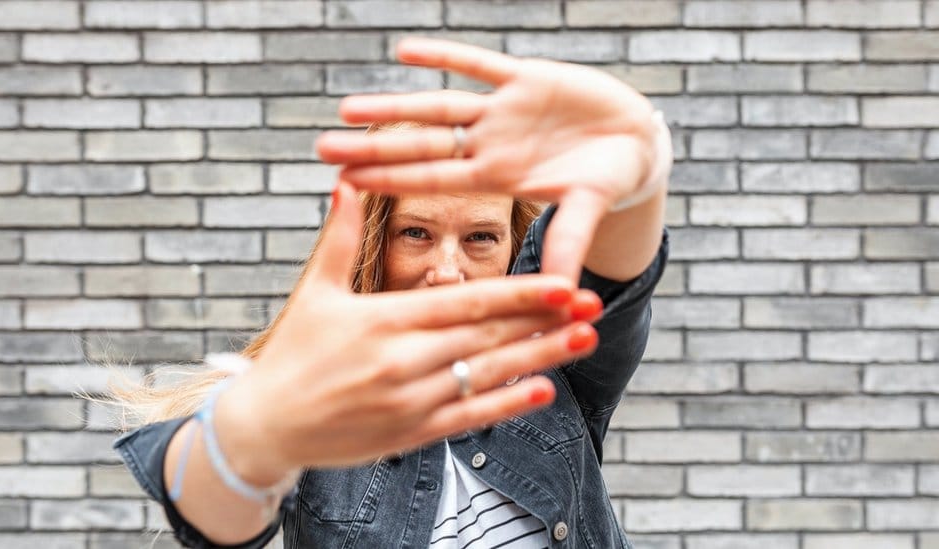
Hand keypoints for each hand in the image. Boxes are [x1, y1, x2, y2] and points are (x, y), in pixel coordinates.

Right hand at [214, 182, 601, 482]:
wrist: (266, 424)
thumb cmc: (294, 353)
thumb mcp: (315, 291)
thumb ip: (340, 237)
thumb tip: (347, 180)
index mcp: (382, 320)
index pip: (464, 304)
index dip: (518, 294)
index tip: (562, 283)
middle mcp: (401, 361)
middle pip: (487, 337)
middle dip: (544, 321)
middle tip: (593, 306)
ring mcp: (408, 401)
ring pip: (486, 375)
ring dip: (540, 358)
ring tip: (583, 341)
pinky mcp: (409, 434)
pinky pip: (467, 417)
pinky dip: (505, 404)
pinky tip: (542, 390)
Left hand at [316, 37, 660, 279]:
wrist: (634, 141)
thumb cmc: (608, 181)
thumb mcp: (587, 210)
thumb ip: (568, 244)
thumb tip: (560, 296)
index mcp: (499, 178)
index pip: (433, 180)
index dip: (391, 180)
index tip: (346, 184)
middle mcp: (491, 144)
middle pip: (422, 145)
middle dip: (374, 147)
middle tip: (322, 148)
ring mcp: (504, 111)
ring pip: (438, 105)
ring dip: (395, 105)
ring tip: (347, 107)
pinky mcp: (526, 77)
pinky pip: (478, 63)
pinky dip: (446, 57)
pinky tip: (406, 52)